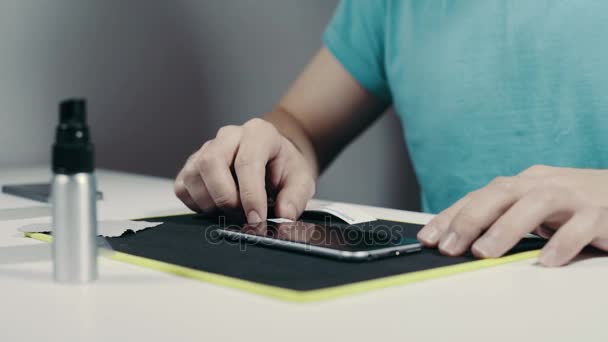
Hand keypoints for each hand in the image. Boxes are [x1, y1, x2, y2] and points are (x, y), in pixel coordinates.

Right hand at [174, 118, 315, 223]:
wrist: (274, 160)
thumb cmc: (285, 168)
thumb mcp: (301, 181)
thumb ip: (294, 199)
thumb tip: (283, 218)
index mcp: (259, 134)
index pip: (247, 162)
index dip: (250, 196)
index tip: (256, 221)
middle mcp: (229, 136)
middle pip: (211, 162)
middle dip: (225, 197)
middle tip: (241, 216)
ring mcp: (207, 149)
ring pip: (194, 175)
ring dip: (211, 203)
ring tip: (232, 212)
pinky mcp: (192, 165)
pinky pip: (183, 187)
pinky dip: (197, 204)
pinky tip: (217, 207)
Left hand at [417, 165, 607, 265]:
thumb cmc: (571, 204)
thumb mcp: (531, 207)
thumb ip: (502, 218)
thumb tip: (458, 240)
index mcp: (522, 183)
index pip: (479, 196)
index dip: (451, 216)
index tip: (428, 238)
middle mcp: (542, 184)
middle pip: (501, 193)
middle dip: (470, 219)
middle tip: (450, 247)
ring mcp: (572, 196)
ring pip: (535, 203)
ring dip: (506, 228)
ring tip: (484, 252)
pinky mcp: (601, 213)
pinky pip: (580, 226)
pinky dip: (562, 242)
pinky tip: (546, 261)